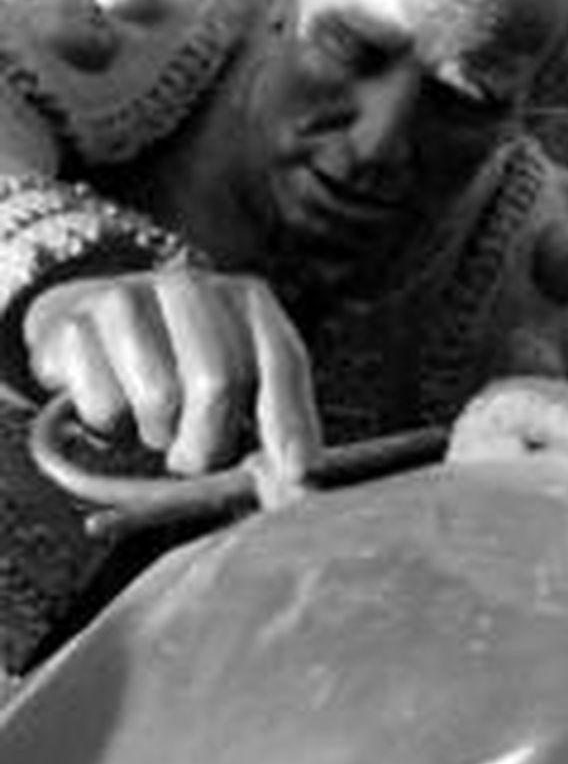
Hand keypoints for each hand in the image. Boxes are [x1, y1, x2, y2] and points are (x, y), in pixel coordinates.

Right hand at [24, 268, 320, 501]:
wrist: (91, 319)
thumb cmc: (180, 360)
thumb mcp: (239, 373)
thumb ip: (274, 418)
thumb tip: (298, 476)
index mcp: (249, 300)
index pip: (283, 361)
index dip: (291, 421)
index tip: (296, 472)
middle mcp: (193, 286)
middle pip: (218, 384)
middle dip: (210, 442)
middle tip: (193, 459)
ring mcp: (129, 296)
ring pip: (159, 399)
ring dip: (158, 431)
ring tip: (154, 417)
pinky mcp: (75, 324)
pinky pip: (104, 405)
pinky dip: (111, 423)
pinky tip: (114, 397)